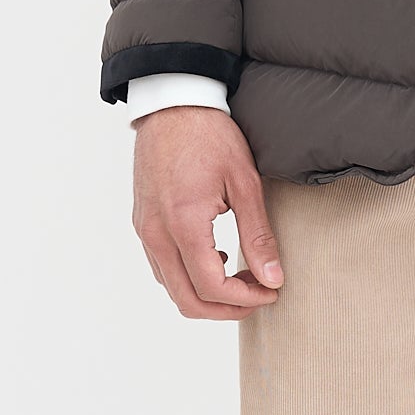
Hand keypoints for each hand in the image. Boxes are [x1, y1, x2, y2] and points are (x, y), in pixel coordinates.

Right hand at [132, 108, 283, 319]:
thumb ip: (258, 234)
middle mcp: (156, 233)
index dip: (244, 300)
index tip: (271, 292)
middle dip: (226, 309)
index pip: (211, 286)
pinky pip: (162, 266)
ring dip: (206, 295)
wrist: (173, 104)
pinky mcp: (142, 223)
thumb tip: (272, 278)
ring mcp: (145, 229)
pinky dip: (188, 276)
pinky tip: (216, 258)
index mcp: (183, 223)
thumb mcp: (244, 182)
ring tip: (241, 278)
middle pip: (186, 299)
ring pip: (171, 287)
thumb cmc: (210, 135)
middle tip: (258, 297)